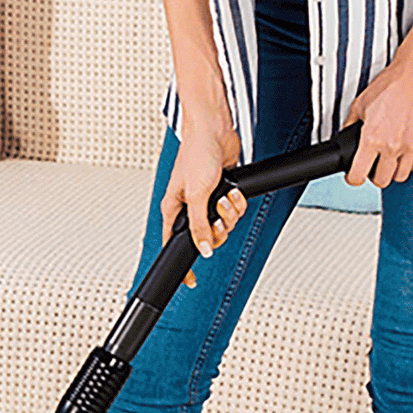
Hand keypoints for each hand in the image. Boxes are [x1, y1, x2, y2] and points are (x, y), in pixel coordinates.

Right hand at [161, 116, 246, 288]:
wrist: (214, 132)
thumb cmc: (196, 154)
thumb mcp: (196, 195)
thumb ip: (199, 226)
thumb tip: (203, 249)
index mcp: (174, 209)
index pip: (175, 244)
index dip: (184, 265)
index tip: (191, 281)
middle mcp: (189, 207)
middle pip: (207, 237)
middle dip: (219, 229)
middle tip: (220, 217)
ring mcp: (207, 201)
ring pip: (224, 224)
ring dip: (231, 213)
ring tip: (227, 197)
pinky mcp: (223, 193)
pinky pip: (234, 211)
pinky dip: (238, 203)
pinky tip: (234, 191)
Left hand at [344, 59, 412, 188]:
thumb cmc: (390, 84)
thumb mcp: (359, 104)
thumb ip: (351, 125)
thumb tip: (344, 136)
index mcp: (372, 139)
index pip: (358, 175)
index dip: (353, 178)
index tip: (355, 176)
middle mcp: (393, 146)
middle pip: (382, 181)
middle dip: (375, 176)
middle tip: (374, 167)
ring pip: (402, 176)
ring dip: (394, 171)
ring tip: (391, 159)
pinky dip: (412, 162)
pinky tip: (406, 152)